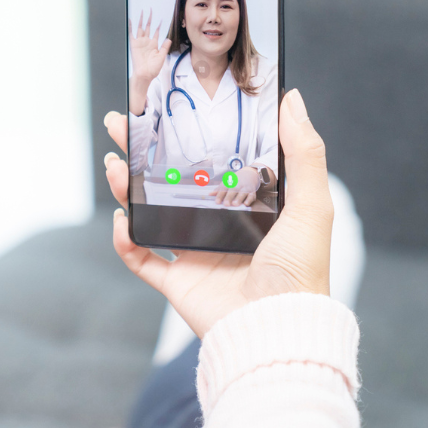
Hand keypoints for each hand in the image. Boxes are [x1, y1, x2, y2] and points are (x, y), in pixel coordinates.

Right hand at [102, 89, 332, 336]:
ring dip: (128, 187)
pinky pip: (140, 257)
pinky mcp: (177, 280)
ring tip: (115, 163)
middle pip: (171, 179)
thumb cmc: (302, 271)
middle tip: (123, 124)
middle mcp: (219, 224)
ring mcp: (195, 252)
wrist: (278, 329)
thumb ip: (304, 152)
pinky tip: (122, 219)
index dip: (188, 134)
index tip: (170, 107)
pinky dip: (124, 239)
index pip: (212, 159)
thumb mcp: (312, 204)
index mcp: (249, 205)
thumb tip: (292, 98)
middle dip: (143, 151)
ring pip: (149, 212)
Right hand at [129, 9, 171, 114]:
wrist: (145, 74)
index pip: (156, 32)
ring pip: (140, 28)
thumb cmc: (153, 69)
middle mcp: (146, 42)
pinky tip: (131, 20)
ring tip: (142, 12)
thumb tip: (169, 38)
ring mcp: (140, 43)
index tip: (162, 19)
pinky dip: (130, 27)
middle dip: (149, 19)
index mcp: (154, 45)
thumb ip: (165, 47)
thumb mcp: (162, 57)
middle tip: (151, 10)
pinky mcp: (133, 45)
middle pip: (148, 27)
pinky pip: (131, 34)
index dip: (159, 26)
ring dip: (141, 20)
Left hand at [213, 167, 259, 206]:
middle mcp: (238, 184)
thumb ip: (219, 189)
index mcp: (230, 182)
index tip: (217, 201)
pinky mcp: (252, 190)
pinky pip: (251, 195)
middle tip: (226, 204)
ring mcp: (245, 187)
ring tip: (235, 204)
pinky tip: (246, 203)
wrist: (250, 172)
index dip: (220, 195)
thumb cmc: (237, 179)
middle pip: (233, 190)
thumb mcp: (227, 181)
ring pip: (242, 193)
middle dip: (229, 197)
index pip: (224, 188)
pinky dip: (249, 199)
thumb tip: (210, 194)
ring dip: (239, 198)